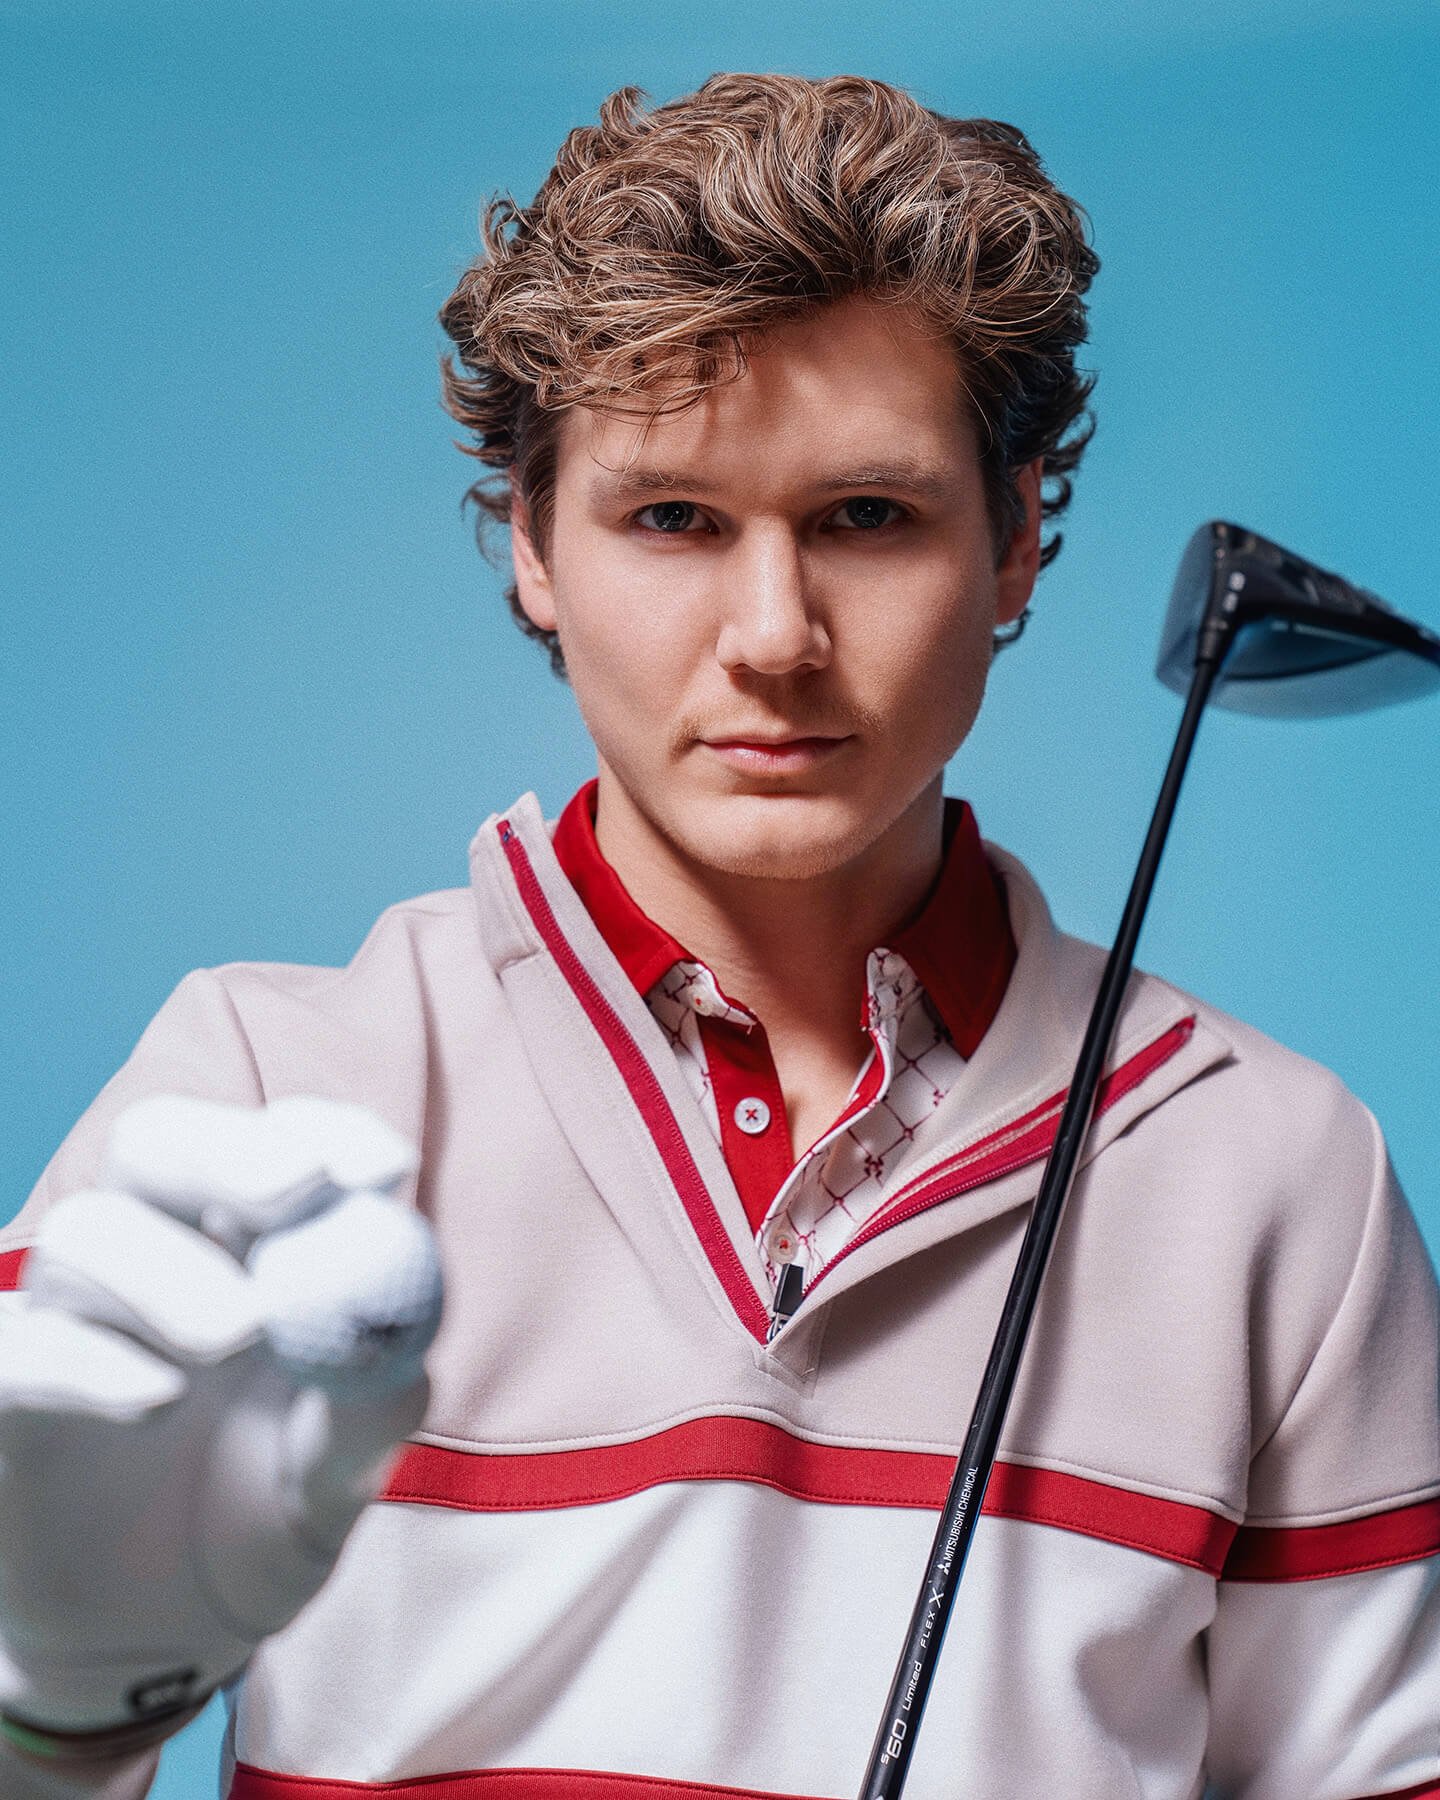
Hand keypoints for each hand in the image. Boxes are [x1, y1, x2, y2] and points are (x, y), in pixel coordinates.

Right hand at [0, 1095, 442, 1741]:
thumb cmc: (263, 1524)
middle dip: (228, 1151)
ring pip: (85, 1230)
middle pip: (161, 1144)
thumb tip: (405, 1347)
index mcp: (249, 1242)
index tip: (385, 1171)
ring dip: (167, 1266)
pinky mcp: (5, 1389)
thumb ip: (370, 1418)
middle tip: (293, 1190)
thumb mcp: (337, 1482)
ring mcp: (69, 1315)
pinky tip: (155, 1397)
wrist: (158, 1642)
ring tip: (237, 1333)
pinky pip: (18, 1345)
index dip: (329, 1136)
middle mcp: (152, 1251)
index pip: (280, 1144)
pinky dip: (86, 1357)